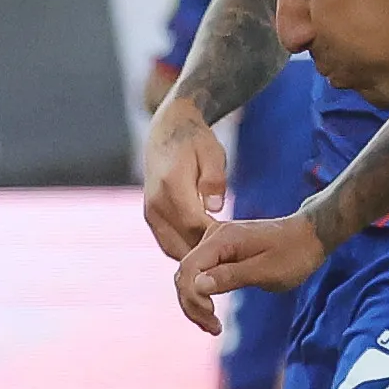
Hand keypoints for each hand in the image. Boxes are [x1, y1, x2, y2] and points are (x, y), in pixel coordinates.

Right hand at [141, 97, 228, 260]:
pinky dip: (186, 250)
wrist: (167, 131)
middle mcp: (156, 203)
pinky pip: (168, 244)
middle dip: (209, 252)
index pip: (194, 224)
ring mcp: (150, 212)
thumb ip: (214, 180)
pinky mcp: (150, 218)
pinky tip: (208, 249)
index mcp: (172, 185)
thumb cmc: (195, 141)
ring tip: (223, 257)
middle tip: (236, 257)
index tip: (239, 243)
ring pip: (174, 249)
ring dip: (197, 255)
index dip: (216, 238)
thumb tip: (214, 207)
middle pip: (183, 242)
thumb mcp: (212, 152)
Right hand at [173, 212, 326, 333]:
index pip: (189, 268)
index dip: (192, 297)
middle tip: (213, 329)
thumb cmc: (294, 253)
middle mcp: (213, 237)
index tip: (212, 316)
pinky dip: (203, 296)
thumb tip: (197, 286)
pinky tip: (211, 315)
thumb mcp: (267, 270)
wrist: (309, 236)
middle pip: (185, 274)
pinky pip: (201, 275)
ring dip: (195, 304)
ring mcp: (215, 243)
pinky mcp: (220, 251)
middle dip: (192, 305)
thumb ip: (231, 276)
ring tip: (213, 327)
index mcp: (222, 238)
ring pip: (190, 277)